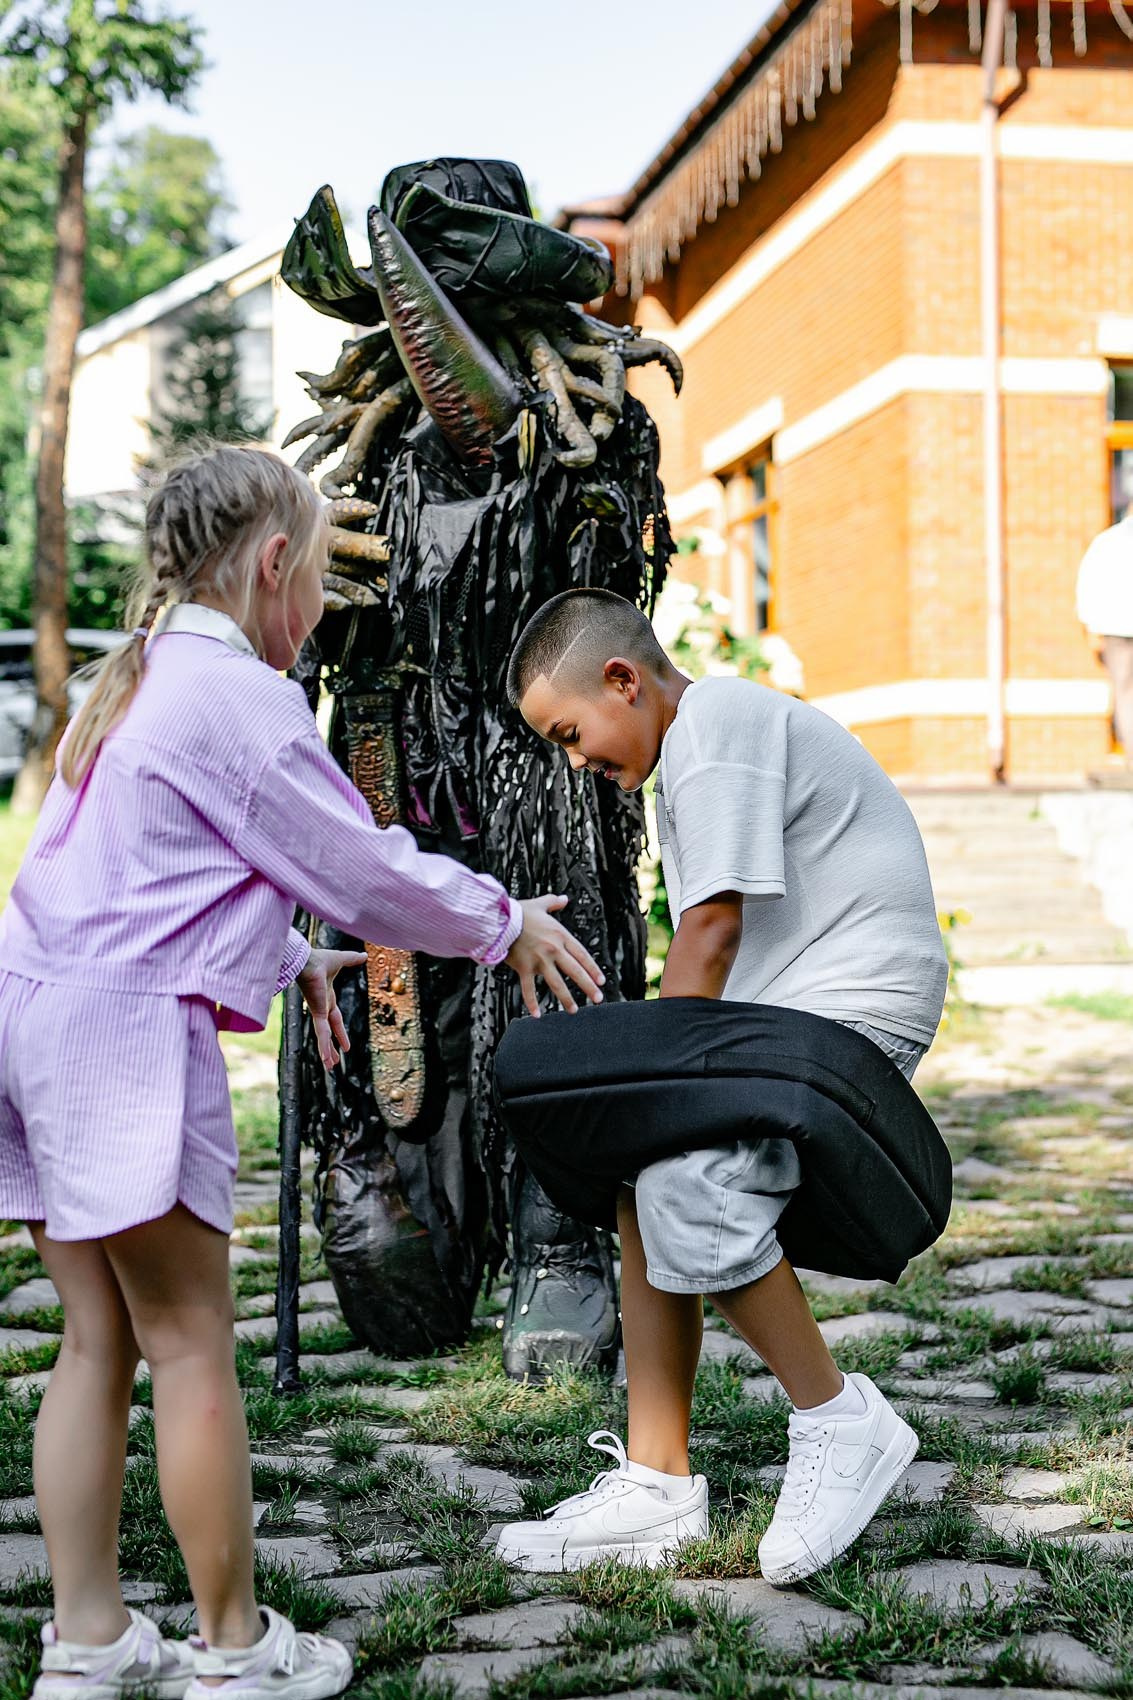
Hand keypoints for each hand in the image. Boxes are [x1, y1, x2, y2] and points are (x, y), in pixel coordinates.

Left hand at [297, 947, 366, 1068]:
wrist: (307, 959)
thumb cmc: (319, 958)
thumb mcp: (341, 960)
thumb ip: (352, 959)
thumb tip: (365, 955)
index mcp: (327, 997)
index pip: (335, 1019)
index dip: (340, 1032)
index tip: (344, 1046)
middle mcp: (321, 1007)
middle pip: (329, 1032)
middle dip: (331, 1047)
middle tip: (333, 1062)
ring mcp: (318, 1012)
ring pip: (324, 1036)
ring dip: (326, 1052)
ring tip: (330, 1067)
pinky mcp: (317, 1013)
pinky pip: (323, 1032)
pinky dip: (324, 1046)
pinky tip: (326, 1059)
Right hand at [505, 895, 605, 1017]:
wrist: (499, 919)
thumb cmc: (518, 912)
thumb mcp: (540, 904)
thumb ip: (553, 902)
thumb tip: (564, 899)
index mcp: (560, 935)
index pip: (582, 955)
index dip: (593, 969)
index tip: (601, 981)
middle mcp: (553, 949)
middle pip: (575, 971)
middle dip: (588, 987)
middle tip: (597, 999)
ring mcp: (539, 960)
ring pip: (557, 983)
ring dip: (566, 998)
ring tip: (573, 1010)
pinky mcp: (524, 967)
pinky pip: (529, 989)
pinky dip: (532, 1003)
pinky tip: (537, 1014)